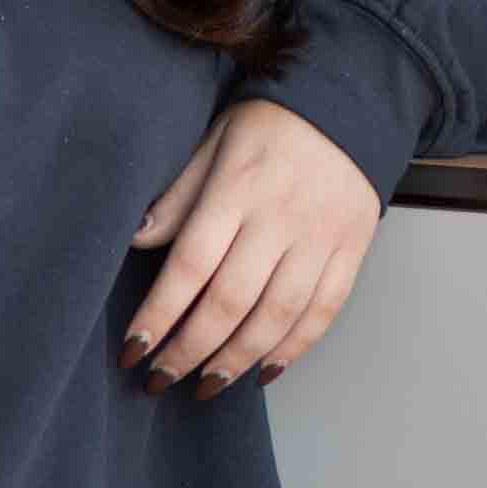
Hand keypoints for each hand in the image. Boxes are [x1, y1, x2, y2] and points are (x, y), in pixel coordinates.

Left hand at [126, 99, 381, 393]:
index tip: (133, 349)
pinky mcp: (351, 250)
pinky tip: (264, 369)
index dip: (159, 315)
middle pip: (230, 302)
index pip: (190, 266)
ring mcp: (320, 238)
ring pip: (277, 317)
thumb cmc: (273, 122)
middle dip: (189, 351)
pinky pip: (323, 311)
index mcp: (239, 188)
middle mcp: (281, 218)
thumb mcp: (214, 141)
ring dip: (237, 359)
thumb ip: (178, 195)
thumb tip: (136, 240)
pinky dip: (294, 348)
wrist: (353, 102)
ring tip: (206, 384)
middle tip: (160, 378)